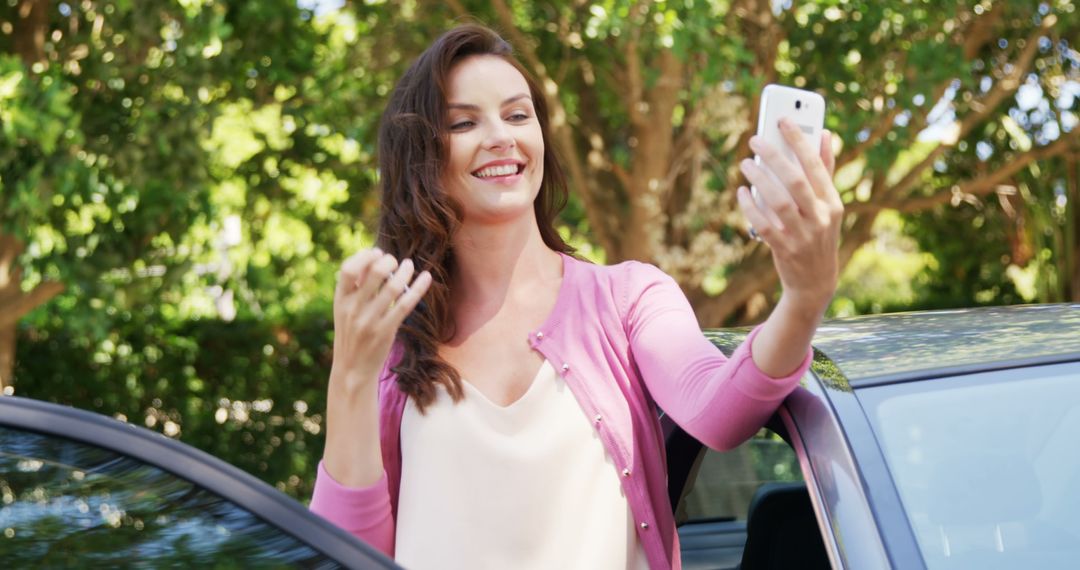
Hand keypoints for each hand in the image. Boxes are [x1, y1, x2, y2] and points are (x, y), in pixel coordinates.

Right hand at [330, 248, 432, 391]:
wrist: (351, 369)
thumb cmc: (351, 334)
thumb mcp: (345, 310)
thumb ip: (356, 287)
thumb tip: (374, 260)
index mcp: (340, 300)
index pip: (348, 269)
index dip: (364, 256)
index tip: (377, 253)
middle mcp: (353, 308)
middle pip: (375, 273)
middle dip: (389, 261)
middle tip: (396, 262)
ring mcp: (369, 320)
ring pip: (393, 287)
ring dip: (405, 272)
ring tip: (410, 266)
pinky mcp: (385, 331)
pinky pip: (405, 304)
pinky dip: (418, 288)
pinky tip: (427, 278)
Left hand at [736, 118, 842, 312]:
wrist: (815, 281)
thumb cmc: (818, 234)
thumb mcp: (828, 206)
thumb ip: (824, 170)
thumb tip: (824, 133)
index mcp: (832, 203)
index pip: (816, 166)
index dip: (799, 141)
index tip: (783, 119)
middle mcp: (820, 218)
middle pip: (795, 181)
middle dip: (774, 157)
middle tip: (755, 140)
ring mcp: (802, 235)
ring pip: (777, 201)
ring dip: (759, 179)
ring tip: (746, 163)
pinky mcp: (783, 249)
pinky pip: (762, 224)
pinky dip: (750, 207)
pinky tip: (741, 191)